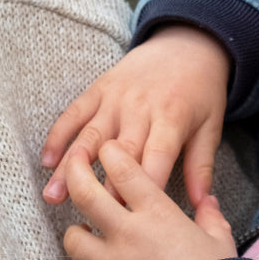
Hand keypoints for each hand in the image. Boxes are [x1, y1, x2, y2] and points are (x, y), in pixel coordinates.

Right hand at [42, 26, 229, 208]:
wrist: (187, 44)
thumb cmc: (201, 93)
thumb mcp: (211, 125)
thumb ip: (202, 165)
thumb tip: (201, 204)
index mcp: (172, 118)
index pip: (155, 157)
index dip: (144, 186)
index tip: (131, 216)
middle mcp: (140, 108)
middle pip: (118, 151)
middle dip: (102, 184)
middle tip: (86, 214)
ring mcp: (116, 97)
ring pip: (90, 135)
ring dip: (70, 165)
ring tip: (54, 194)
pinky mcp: (99, 89)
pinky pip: (74, 112)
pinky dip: (58, 134)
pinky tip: (47, 160)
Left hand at [63, 141, 236, 259]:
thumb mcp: (219, 239)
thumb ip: (210, 216)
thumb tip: (208, 201)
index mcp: (157, 213)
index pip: (124, 170)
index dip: (111, 153)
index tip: (106, 148)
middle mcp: (128, 233)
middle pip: (85, 193)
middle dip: (75, 173)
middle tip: (73, 165)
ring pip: (73, 238)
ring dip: (76, 233)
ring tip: (84, 233)